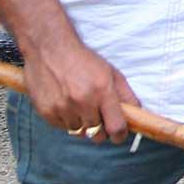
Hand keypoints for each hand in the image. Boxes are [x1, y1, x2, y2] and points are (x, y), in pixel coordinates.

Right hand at [24, 34, 140, 142]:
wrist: (49, 48)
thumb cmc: (83, 59)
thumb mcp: (111, 72)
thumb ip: (126, 94)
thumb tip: (137, 113)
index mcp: (102, 91)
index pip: (116, 127)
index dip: (120, 135)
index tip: (119, 134)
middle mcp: (83, 102)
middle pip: (97, 135)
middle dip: (101, 130)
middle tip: (99, 117)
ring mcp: (63, 108)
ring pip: (79, 132)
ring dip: (83, 124)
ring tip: (79, 105)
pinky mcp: (47, 112)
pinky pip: (62, 127)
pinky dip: (67, 120)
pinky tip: (65, 103)